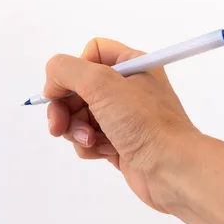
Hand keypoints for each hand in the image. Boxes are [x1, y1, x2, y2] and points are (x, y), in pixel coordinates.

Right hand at [44, 38, 199, 211]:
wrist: (173, 170)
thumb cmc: (144, 122)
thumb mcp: (102, 84)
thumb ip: (67, 71)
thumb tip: (51, 83)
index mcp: (131, 65)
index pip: (91, 53)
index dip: (73, 71)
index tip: (62, 90)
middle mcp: (127, 88)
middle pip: (78, 88)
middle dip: (65, 108)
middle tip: (58, 125)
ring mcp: (123, 117)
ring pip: (79, 116)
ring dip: (76, 130)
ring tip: (91, 141)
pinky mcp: (119, 142)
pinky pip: (89, 138)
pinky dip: (89, 146)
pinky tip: (104, 153)